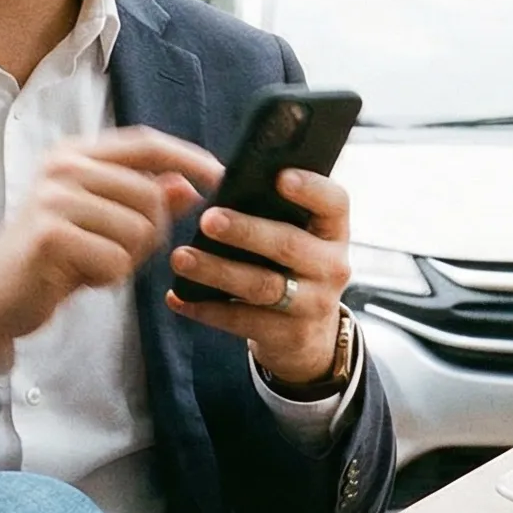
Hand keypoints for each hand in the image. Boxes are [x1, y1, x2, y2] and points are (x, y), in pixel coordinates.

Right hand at [0, 128, 221, 372]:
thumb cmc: (55, 257)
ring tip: (93, 262)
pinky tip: (80, 276)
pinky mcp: (51, 234)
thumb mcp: (106, 223)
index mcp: (77, 154)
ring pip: (138, 229)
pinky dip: (108, 276)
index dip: (188, 158)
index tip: (221, 177)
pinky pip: (116, 258)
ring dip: (126, 258)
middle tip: (117, 253)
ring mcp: (54, 197)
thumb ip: (146, 200)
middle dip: (150, 234)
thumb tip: (191, 185)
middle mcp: (63, 166)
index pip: (146, 143)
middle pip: (150, 194)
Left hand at [167, 168, 350, 386]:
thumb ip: (275, 212)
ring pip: (262, 286)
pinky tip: (178, 297)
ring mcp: (315, 304)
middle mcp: (332, 266)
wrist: (311, 334)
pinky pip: (244, 321)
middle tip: (208, 220)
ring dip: (218, 271)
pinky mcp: (290, 335)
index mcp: (334, 232)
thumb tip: (222, 182)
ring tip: (182, 258)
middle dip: (246, 231)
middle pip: (289, 245)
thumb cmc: (292, 267)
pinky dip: (206, 309)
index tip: (280, 177)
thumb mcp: (300, 238)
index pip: (334, 203)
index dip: (310, 188)